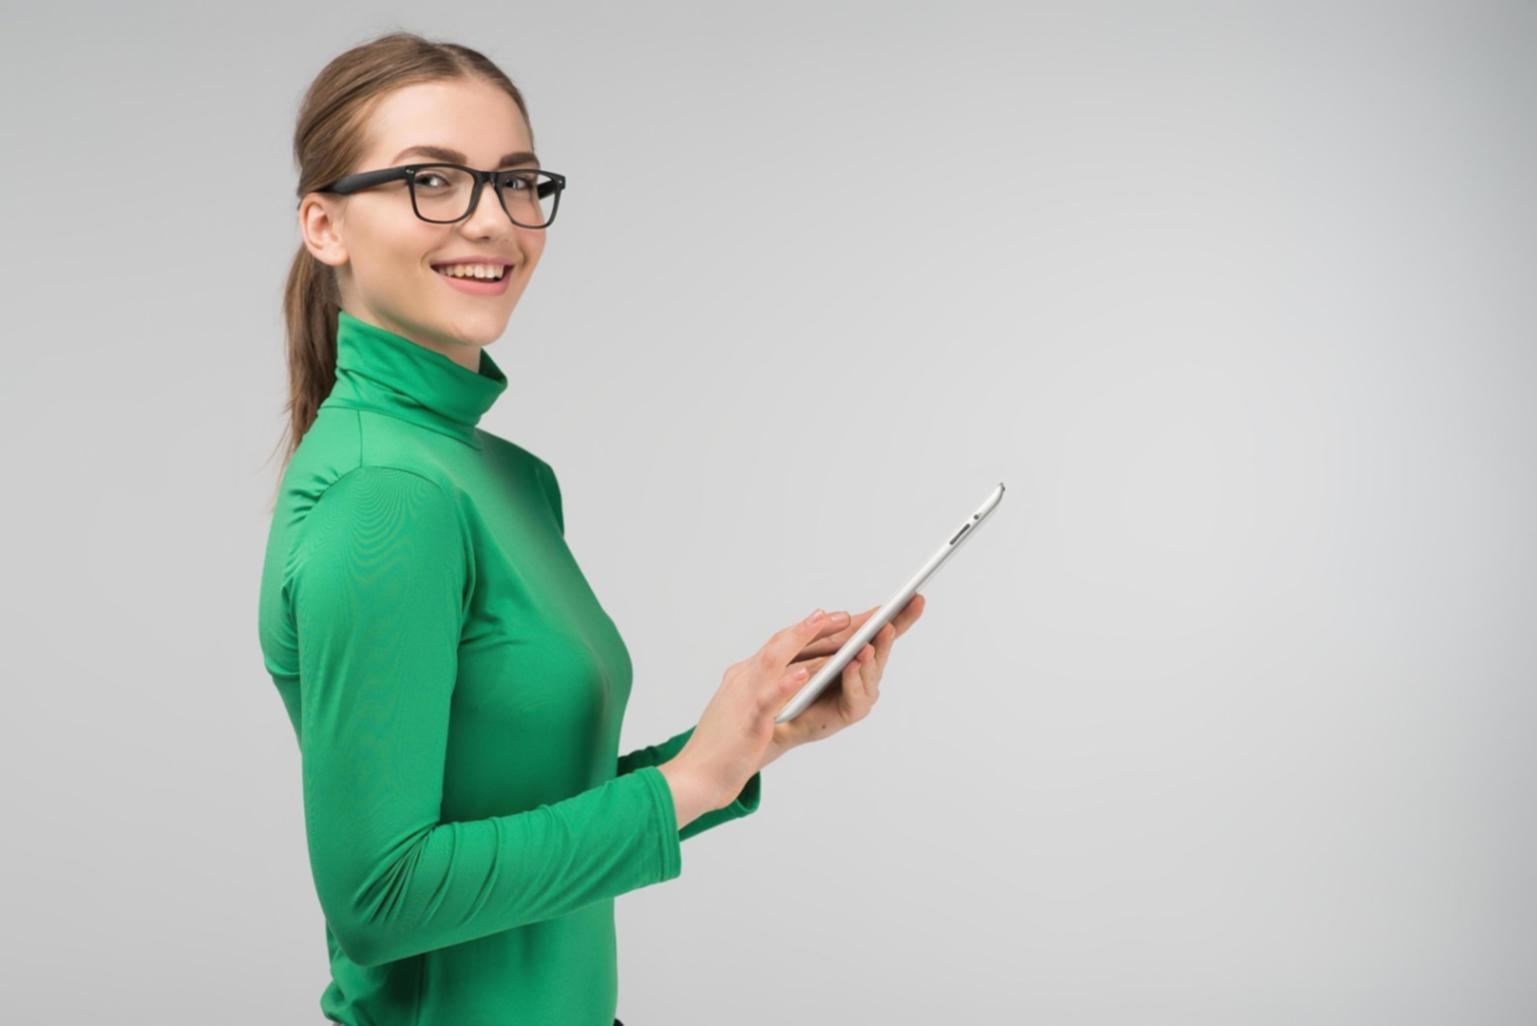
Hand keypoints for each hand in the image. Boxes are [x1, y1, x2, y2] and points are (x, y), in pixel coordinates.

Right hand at [669, 607, 855, 808]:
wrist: (694, 777)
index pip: (775, 647)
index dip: (801, 630)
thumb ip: (756, 691)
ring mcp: (744, 699)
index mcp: (741, 678)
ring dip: (800, 639)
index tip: (824, 617)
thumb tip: (783, 679)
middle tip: (840, 614)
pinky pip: (768, 700)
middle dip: (810, 627)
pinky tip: (804, 674)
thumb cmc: (718, 749)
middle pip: (778, 645)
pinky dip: (786, 685)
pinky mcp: (748, 723)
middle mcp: (742, 681)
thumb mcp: (739, 710)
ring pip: (773, 661)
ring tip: (823, 621)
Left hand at [768, 593, 925, 754]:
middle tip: (889, 621)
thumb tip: (847, 618)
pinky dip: (854, 679)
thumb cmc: (793, 677)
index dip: (901, 614)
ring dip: (871, 656)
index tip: (915, 596)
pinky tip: (851, 665)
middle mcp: (865, 668)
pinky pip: (857, 694)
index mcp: (858, 648)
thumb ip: (827, 632)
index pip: (883, 628)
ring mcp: (861, 689)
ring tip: (866, 645)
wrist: (776, 710)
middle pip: (883, 647)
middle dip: (891, 631)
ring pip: (872, 670)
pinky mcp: (851, 710)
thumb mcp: (809, 645)